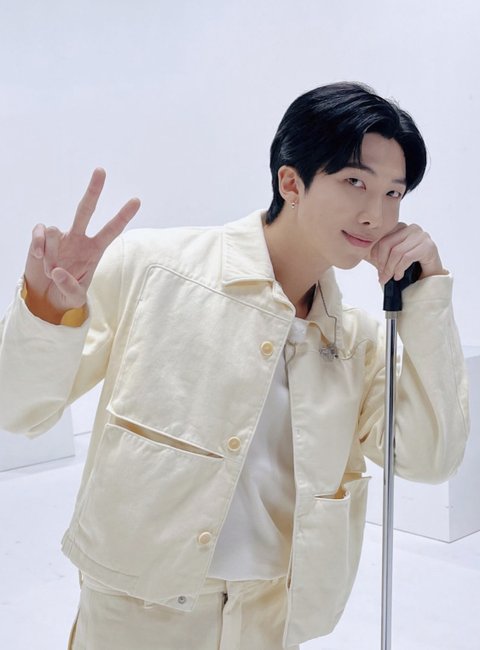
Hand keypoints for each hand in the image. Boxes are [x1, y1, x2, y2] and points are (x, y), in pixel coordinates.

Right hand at [24, 168, 139, 322]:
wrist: (46, 294)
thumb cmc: (67, 292)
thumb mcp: (74, 297)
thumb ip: (69, 287)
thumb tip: (57, 272)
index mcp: (94, 250)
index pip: (111, 230)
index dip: (123, 216)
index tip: (136, 200)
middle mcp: (79, 238)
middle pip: (87, 209)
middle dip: (93, 190)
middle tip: (101, 170)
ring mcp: (60, 236)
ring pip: (56, 229)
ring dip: (51, 253)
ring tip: (51, 270)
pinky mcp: (42, 237)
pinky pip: (40, 233)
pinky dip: (38, 246)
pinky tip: (39, 258)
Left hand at [366, 222, 446, 284]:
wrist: (429, 277)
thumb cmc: (409, 267)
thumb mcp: (391, 259)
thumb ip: (379, 254)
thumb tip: (363, 253)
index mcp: (401, 227)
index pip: (382, 237)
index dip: (376, 254)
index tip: (377, 267)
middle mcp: (412, 228)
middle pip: (387, 244)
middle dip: (382, 263)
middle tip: (382, 276)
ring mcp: (422, 236)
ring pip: (397, 252)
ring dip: (390, 268)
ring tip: (390, 278)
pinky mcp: (429, 246)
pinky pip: (407, 257)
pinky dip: (400, 269)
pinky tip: (399, 276)